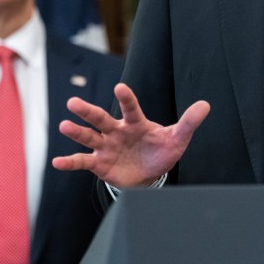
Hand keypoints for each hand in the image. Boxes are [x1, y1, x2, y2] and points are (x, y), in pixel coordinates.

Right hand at [53, 84, 209, 187]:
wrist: (149, 174)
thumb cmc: (161, 151)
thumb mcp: (177, 139)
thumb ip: (188, 123)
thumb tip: (205, 105)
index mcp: (136, 123)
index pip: (131, 108)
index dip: (126, 99)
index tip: (120, 88)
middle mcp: (117, 131)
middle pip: (101, 119)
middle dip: (88, 112)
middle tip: (73, 103)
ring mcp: (106, 146)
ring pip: (89, 137)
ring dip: (77, 132)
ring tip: (64, 126)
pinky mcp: (100, 163)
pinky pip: (83, 162)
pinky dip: (70, 162)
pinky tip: (57, 162)